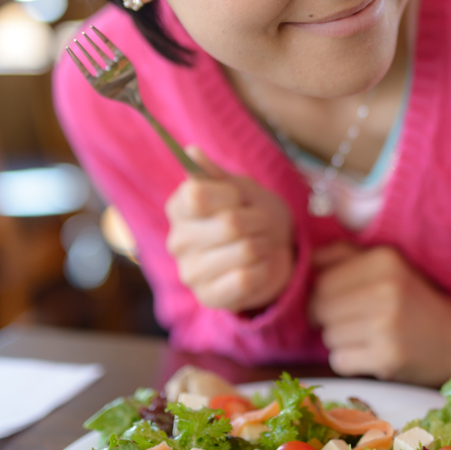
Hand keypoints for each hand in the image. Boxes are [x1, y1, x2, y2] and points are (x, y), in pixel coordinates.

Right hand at [165, 147, 293, 312]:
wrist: (273, 248)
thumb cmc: (252, 212)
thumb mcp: (239, 187)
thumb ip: (215, 173)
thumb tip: (190, 152)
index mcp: (179, 208)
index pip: (198, 194)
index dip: (229, 194)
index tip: (239, 197)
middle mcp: (177, 241)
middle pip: (230, 224)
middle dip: (258, 220)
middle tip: (260, 222)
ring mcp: (190, 272)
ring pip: (245, 250)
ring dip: (265, 244)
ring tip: (261, 243)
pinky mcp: (209, 297)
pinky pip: (247, 278)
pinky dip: (263, 268)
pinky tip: (258, 266)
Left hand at [309, 242, 450, 384]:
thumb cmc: (416, 299)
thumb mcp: (389, 264)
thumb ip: (346, 256)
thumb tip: (306, 261)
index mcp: (384, 259)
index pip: (320, 276)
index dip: (321, 291)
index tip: (338, 300)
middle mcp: (384, 288)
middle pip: (319, 306)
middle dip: (327, 316)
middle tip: (352, 321)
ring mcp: (385, 324)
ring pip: (328, 334)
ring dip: (340, 339)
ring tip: (368, 336)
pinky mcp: (387, 357)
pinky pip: (339, 360)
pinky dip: (349, 360)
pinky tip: (371, 354)